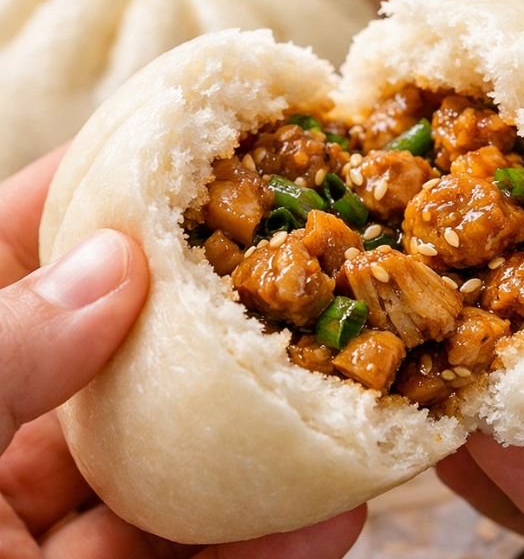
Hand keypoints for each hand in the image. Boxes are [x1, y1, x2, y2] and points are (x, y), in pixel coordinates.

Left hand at [0, 150, 364, 557]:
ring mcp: (68, 526)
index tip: (180, 143)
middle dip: (217, 303)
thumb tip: (113, 259)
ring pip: (190, 457)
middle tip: (296, 256)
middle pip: (132, 350)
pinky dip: (280, 541)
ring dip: (277, 423)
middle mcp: (15, 443)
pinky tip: (340, 510)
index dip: (98, 191)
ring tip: (350, 377)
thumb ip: (4, 349)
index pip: (28, 257)